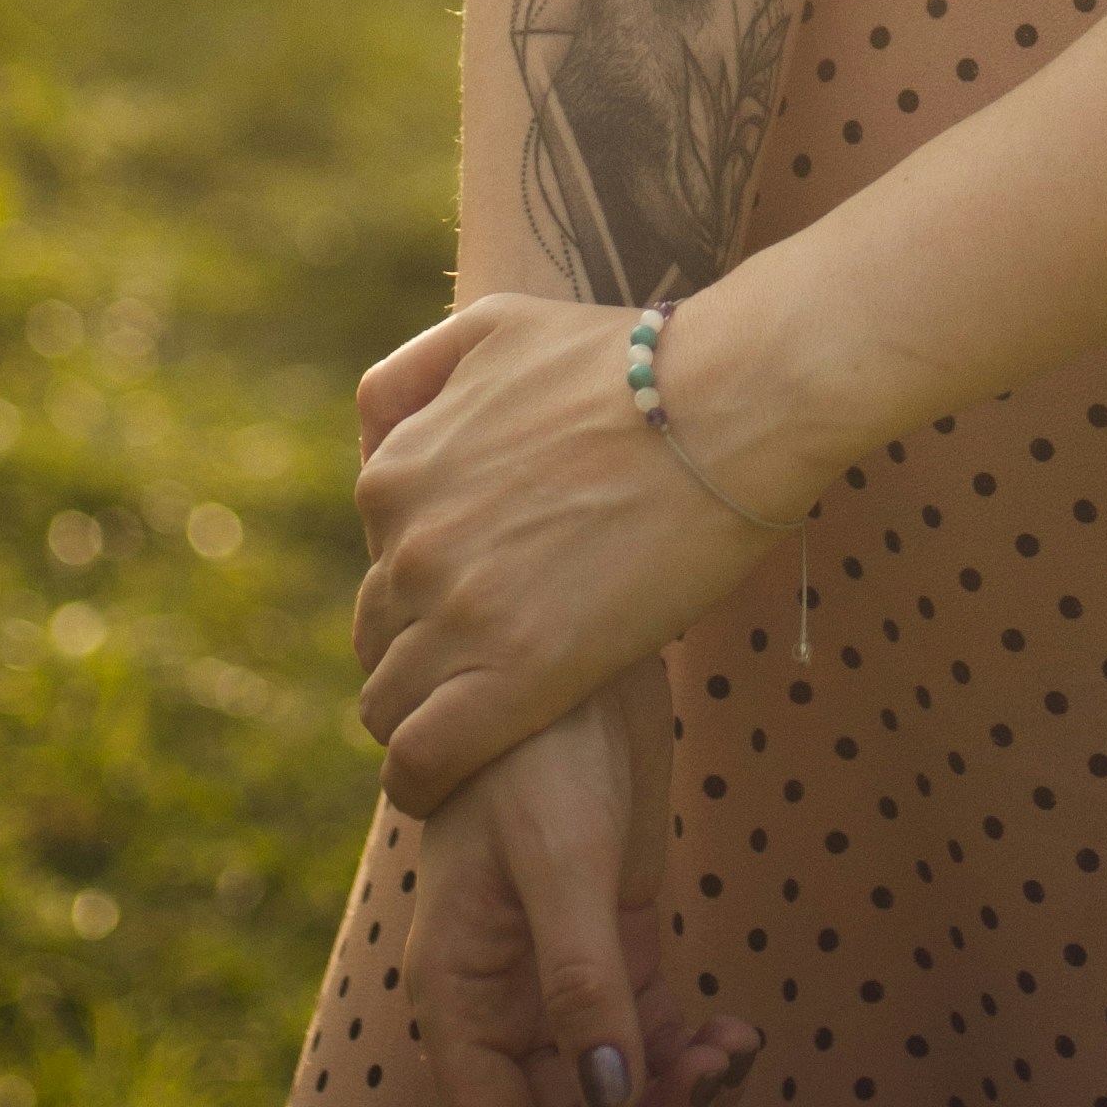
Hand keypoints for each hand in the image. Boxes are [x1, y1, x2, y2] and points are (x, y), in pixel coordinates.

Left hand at [353, 285, 824, 814]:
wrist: (732, 402)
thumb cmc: (637, 362)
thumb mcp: (498, 327)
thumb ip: (417, 374)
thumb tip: (374, 434)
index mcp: (397, 471)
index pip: (378, 565)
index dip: (429, 587)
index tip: (485, 597)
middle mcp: (409, 543)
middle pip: (380, 635)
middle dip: (427, 648)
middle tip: (501, 653)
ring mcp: (456, 613)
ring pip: (391, 703)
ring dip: (430, 714)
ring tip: (494, 713)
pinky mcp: (511, 679)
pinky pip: (422, 762)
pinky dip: (429, 779)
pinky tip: (462, 774)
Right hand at [411, 664, 763, 1106]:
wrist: (574, 650)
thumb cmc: (536, 744)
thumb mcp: (561, 856)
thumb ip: (579, 980)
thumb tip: (608, 1098)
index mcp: (461, 993)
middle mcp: (503, 999)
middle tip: (712, 1084)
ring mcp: (561, 974)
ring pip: (613, 1087)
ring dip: (675, 1096)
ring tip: (733, 1052)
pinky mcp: (614, 942)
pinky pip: (648, 1035)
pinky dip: (690, 1053)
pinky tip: (735, 1034)